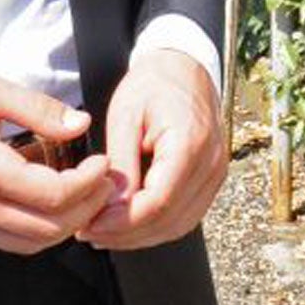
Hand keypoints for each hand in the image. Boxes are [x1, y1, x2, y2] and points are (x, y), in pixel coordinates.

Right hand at [0, 72, 113, 253]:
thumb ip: (36, 108)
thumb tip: (78, 123)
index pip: (55, 195)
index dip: (90, 183)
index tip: (102, 164)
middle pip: (50, 229)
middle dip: (87, 209)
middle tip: (103, 183)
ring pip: (29, 244)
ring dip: (64, 227)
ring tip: (81, 197)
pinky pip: (4, 243)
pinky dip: (35, 232)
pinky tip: (46, 206)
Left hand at [79, 49, 226, 250]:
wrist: (183, 67)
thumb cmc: (154, 84)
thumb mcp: (125, 116)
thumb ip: (120, 164)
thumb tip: (111, 208)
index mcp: (191, 144)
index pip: (158, 202)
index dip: (122, 222)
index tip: (90, 225)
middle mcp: (212, 163)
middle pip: (169, 220)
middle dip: (126, 234)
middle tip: (88, 232)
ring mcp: (216, 173)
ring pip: (179, 225)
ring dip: (140, 236)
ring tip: (103, 230)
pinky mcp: (212, 179)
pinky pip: (186, 216)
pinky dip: (156, 226)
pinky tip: (128, 224)